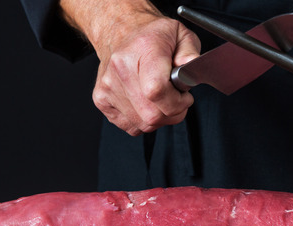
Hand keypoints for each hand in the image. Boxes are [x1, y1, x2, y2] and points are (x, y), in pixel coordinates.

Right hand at [60, 1, 200, 135]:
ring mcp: (109, 86)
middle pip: (152, 115)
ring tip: (161, 99)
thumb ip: (190, 52)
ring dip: (159, 118)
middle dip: (172, 113)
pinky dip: (143, 120)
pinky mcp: (101, 99)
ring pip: (143, 124)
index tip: (184, 96)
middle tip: (176, 98)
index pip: (157, 91)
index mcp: (144, 48)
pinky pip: (130, 126)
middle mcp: (121, 68)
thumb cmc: (150, 36)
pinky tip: (146, 103)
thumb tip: (191, 69)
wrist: (120, 32)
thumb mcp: (179, 34)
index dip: (177, 102)